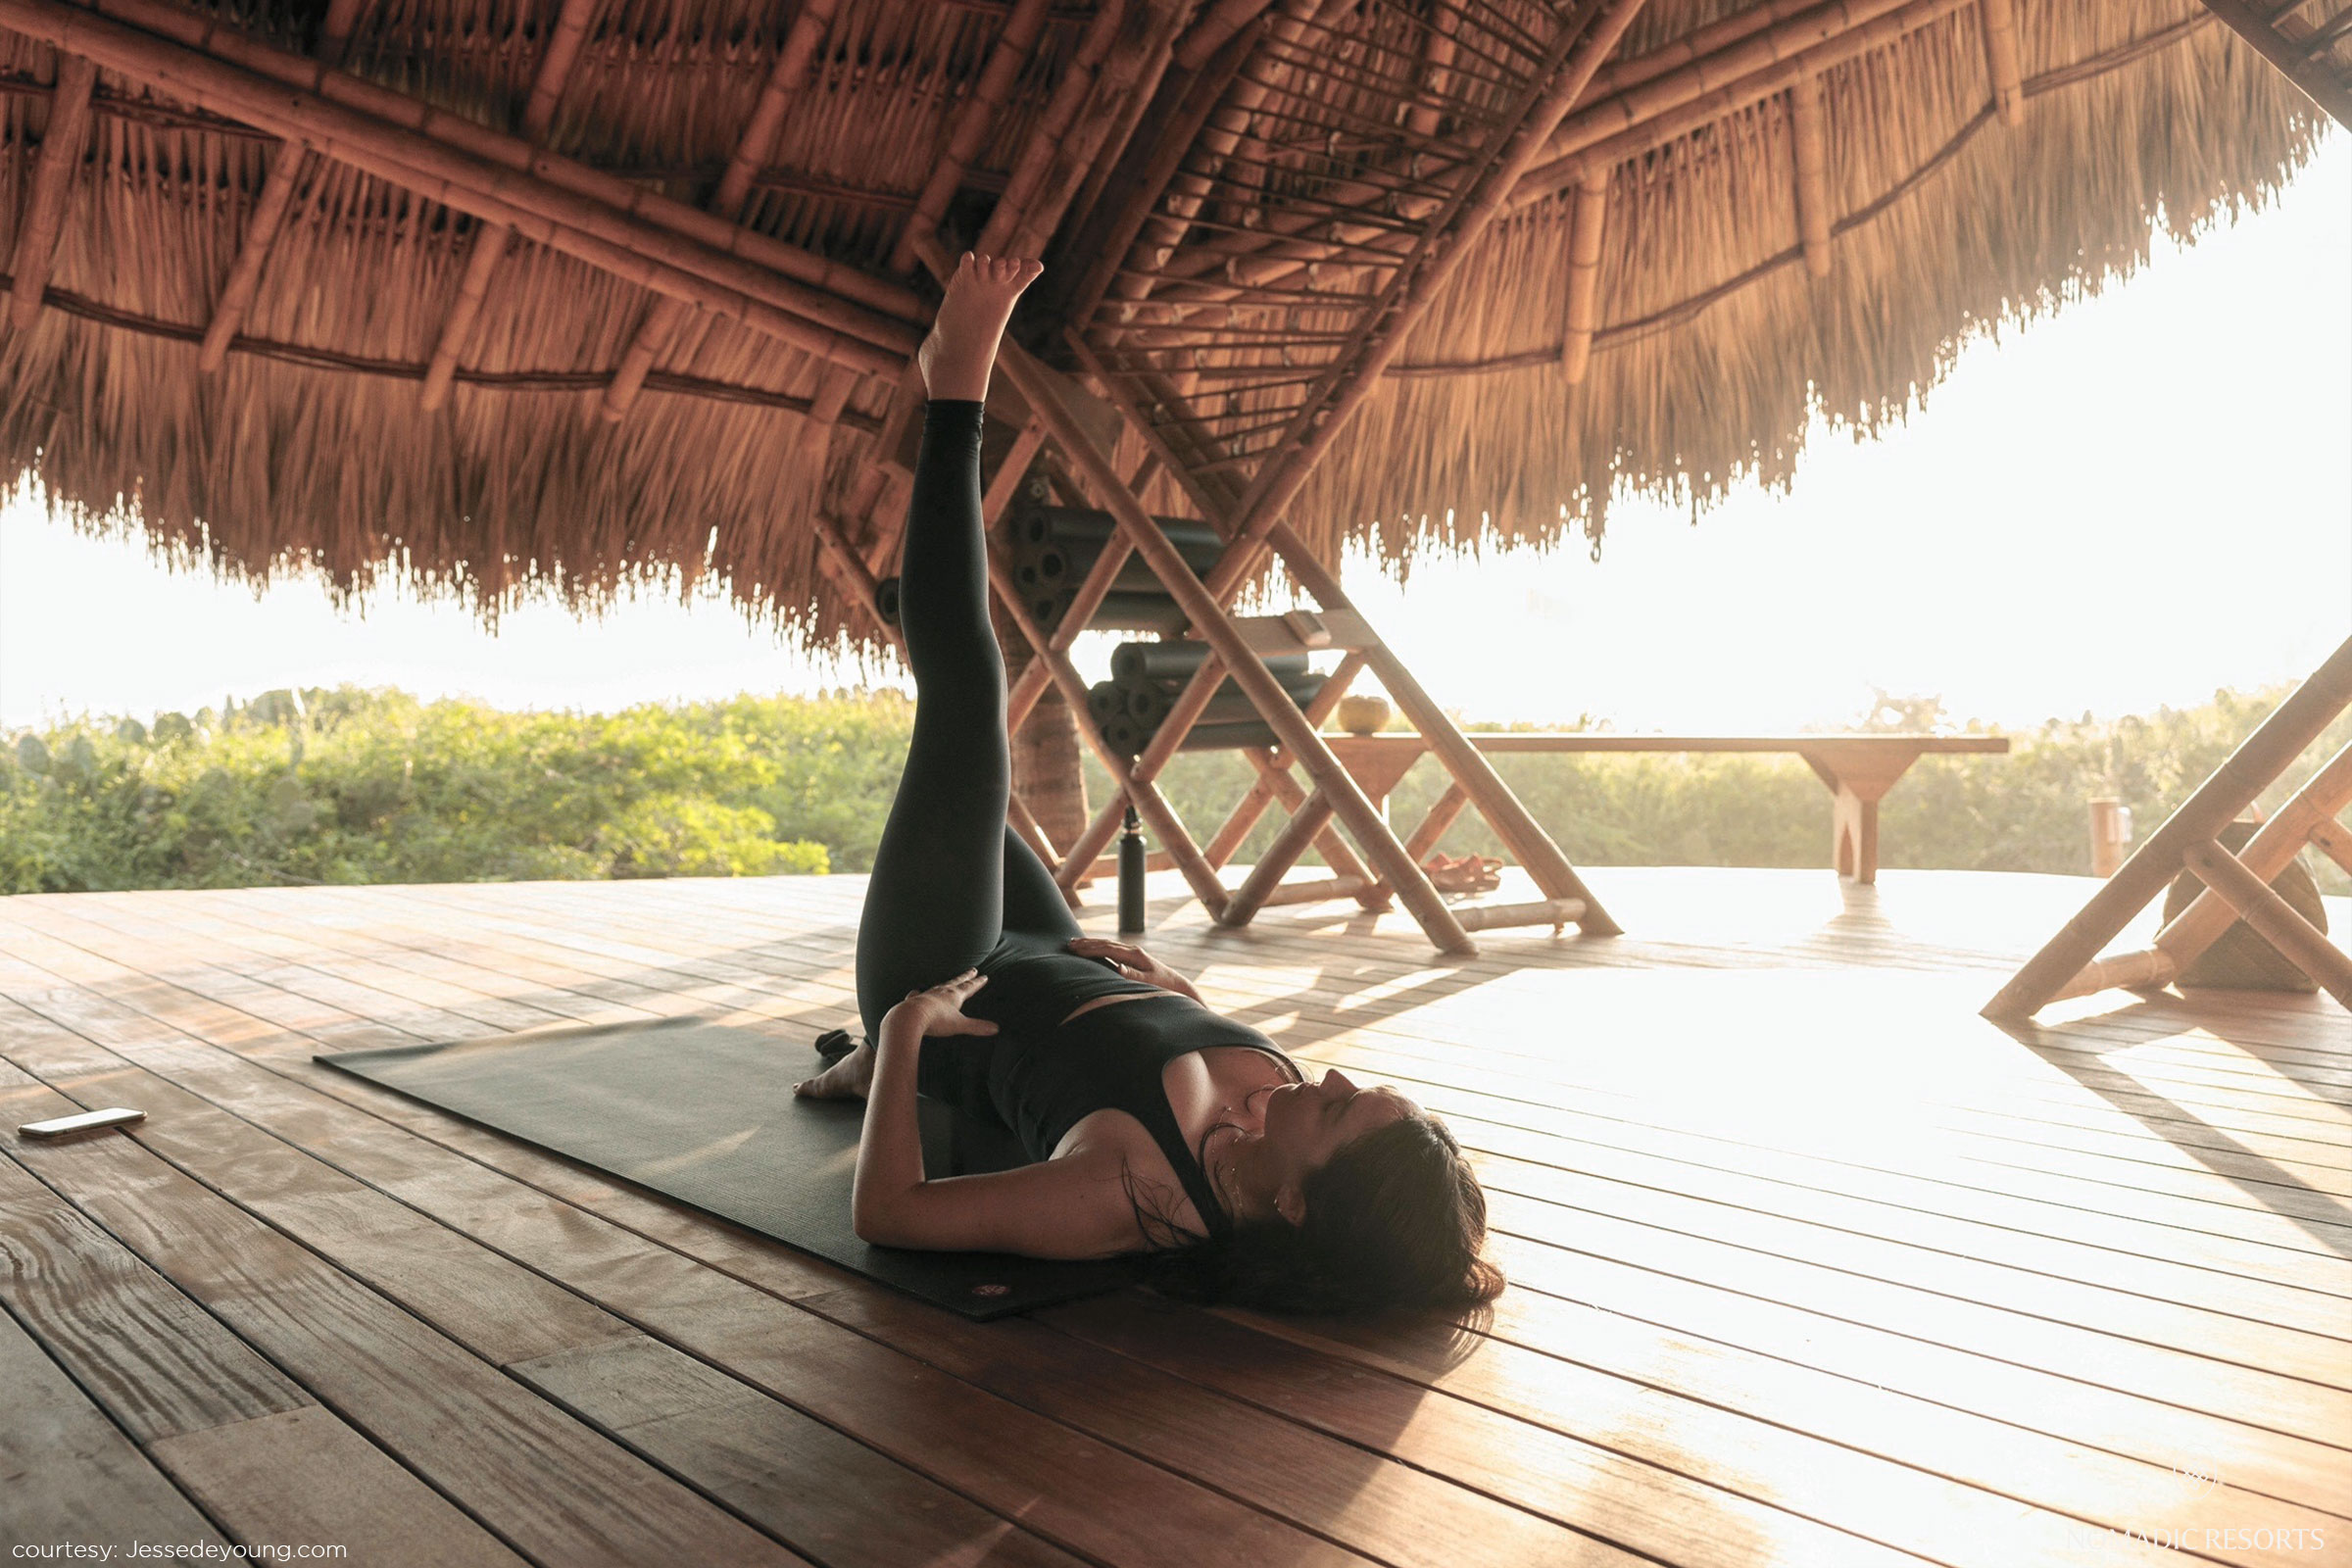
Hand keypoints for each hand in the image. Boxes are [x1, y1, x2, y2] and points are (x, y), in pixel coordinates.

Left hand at [880, 969, 998, 1039]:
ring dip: (946, 983)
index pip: (969, 987)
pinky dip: (919, 993)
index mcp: (954, 996)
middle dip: (966, 977)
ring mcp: (928, 994)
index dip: (977, 983)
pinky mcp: (915, 1000)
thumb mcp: (960, 1025)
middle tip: (972, 970)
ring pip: (939, 986)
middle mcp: (942, 992)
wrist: (911, 1017)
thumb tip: (996, 1029)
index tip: (984, 976)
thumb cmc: (936, 1021)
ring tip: (949, 981)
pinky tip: (917, 991)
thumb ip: (977, 1027)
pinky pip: (918, 994)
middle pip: (956, 982)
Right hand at [1066, 937, 1195, 998]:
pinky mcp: (1131, 956)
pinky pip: (1111, 949)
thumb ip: (1133, 975)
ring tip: (1074, 943)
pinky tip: (1090, 949)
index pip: (1108, 949)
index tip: (1076, 950)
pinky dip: (1098, 947)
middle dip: (1087, 943)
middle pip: (1105, 943)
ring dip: (1091, 943)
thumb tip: (1118, 967)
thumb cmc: (1162, 985)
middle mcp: (1132, 950)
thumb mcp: (1148, 982)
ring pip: (1107, 944)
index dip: (1091, 949)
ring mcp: (1132, 952)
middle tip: (1069, 944)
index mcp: (1134, 955)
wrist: (1175, 983)